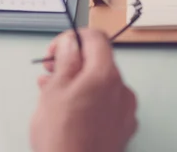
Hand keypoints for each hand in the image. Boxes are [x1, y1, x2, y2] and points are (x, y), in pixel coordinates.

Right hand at [30, 30, 137, 151]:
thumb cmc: (62, 138)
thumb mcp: (54, 89)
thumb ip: (66, 60)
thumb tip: (71, 43)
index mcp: (105, 75)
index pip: (96, 37)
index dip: (73, 38)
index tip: (58, 49)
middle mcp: (122, 90)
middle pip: (99, 61)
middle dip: (73, 61)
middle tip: (51, 70)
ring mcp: (125, 111)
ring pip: (100, 83)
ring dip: (78, 81)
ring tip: (53, 91)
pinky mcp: (122, 128)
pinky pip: (106, 103)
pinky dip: (88, 99)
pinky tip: (68, 108)